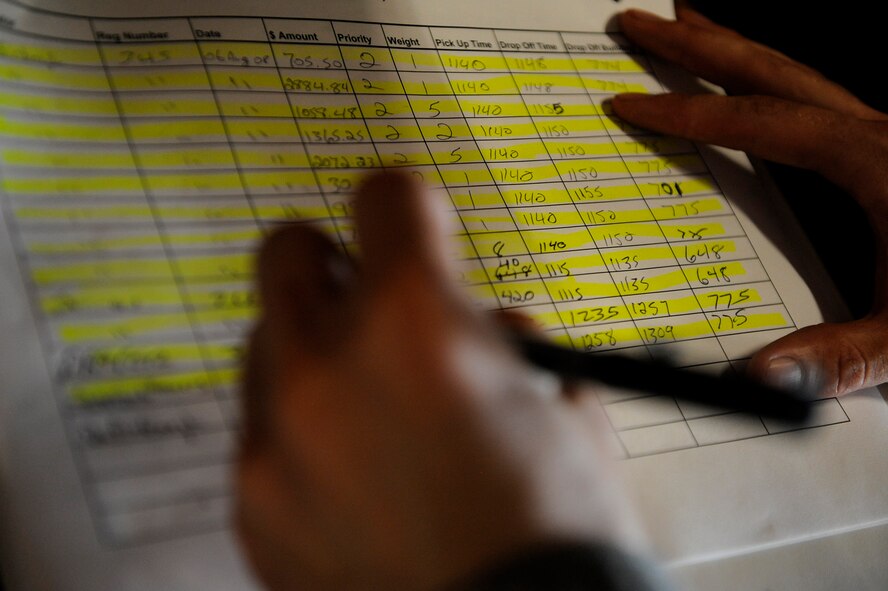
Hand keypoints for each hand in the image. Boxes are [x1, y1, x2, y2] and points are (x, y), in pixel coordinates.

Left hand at [236, 171, 638, 589]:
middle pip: (289, 254)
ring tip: (373, 408)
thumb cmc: (555, 528)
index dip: (412, 208)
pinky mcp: (252, 507)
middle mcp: (325, 367)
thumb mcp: (562, 409)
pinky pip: (262, 433)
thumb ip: (508, 346)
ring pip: (268, 345)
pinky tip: (353, 475)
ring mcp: (274, 441)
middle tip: (372, 302)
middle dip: (337, 265)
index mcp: (414, 323)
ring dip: (317, 355)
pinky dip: (302, 433)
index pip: (384, 197)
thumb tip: (484, 328)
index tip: (419, 230)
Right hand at [612, 7, 887, 396]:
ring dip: (737, 50)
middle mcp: (877, 135)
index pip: (755, 122)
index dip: (683, 113)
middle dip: (697, 42)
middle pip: (771, 69)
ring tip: (691, 26)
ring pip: (797, 75)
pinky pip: (817, 102)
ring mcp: (886, 139)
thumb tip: (759, 376)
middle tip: (640, 21)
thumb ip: (840, 355)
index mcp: (872, 162)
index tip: (628, 103)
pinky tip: (760, 99)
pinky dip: (773, 85)